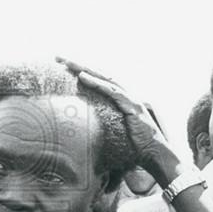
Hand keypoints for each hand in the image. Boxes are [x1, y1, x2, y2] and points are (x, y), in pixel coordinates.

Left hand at [56, 56, 184, 184]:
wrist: (154, 153)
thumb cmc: (135, 148)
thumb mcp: (114, 134)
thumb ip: (102, 126)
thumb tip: (82, 131)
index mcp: (121, 100)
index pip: (99, 82)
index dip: (81, 73)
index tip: (62, 67)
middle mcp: (125, 95)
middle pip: (99, 75)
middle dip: (78, 65)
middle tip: (58, 57)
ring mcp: (130, 99)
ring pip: (104, 78)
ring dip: (84, 69)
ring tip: (66, 63)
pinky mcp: (132, 106)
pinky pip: (112, 91)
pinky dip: (97, 83)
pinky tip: (83, 77)